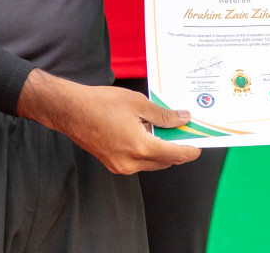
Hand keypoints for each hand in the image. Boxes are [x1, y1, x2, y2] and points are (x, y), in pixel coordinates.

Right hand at [17, 70, 199, 173]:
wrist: (70, 111)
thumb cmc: (100, 103)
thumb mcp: (138, 103)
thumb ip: (163, 115)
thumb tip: (182, 119)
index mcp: (140, 148)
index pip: (173, 155)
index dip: (189, 151)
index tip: (199, 146)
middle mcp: (130, 163)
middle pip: (164, 161)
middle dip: (176, 149)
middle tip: (183, 132)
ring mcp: (120, 166)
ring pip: (150, 162)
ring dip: (160, 150)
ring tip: (165, 129)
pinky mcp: (112, 164)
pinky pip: (137, 161)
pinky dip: (146, 151)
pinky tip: (147, 133)